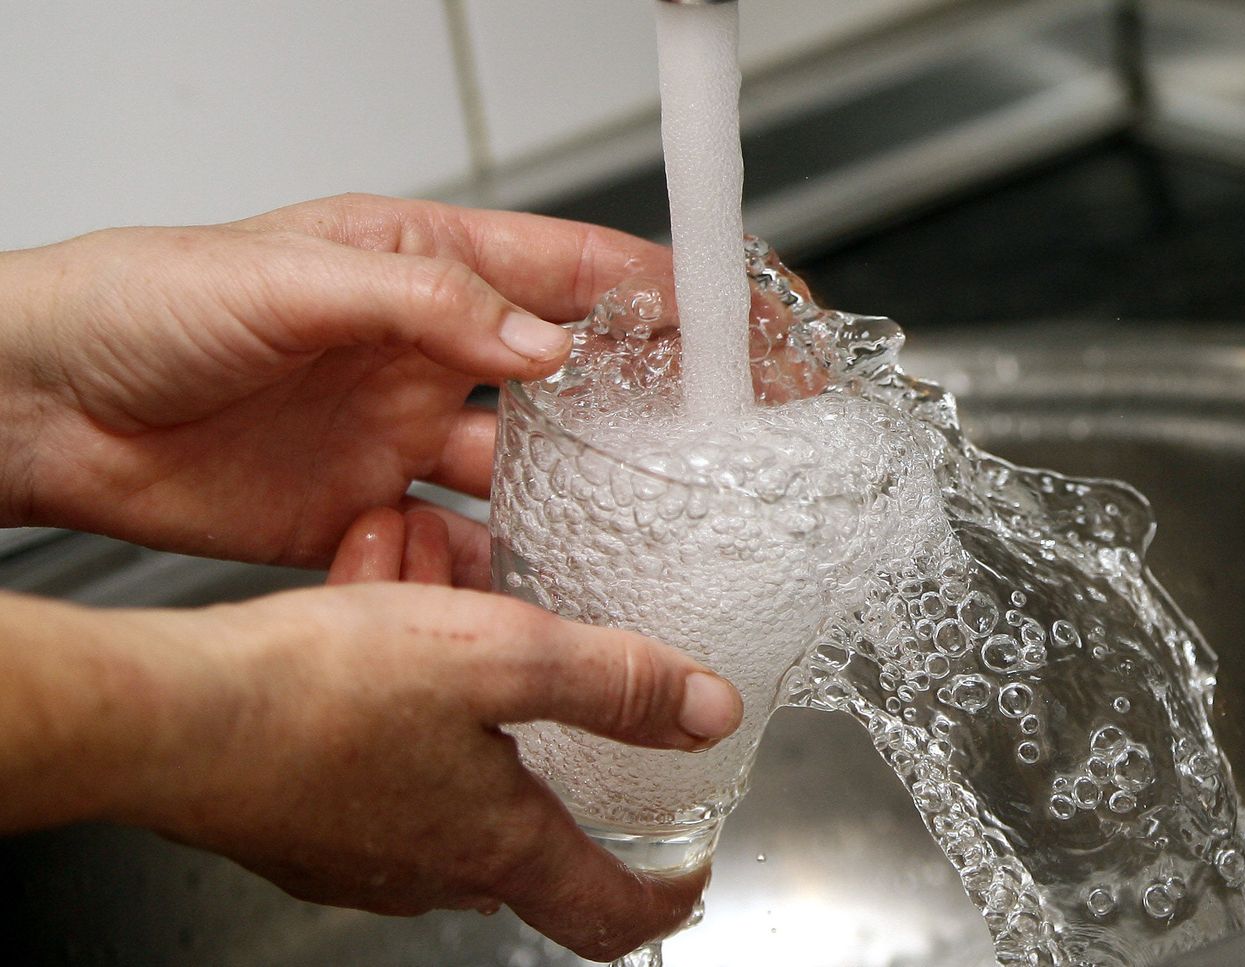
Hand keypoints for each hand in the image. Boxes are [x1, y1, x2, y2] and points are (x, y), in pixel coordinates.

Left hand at [0, 195, 669, 582]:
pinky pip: (457, 547)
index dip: (674, 298)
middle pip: (580, 380)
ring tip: (650, 531)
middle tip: (736, 442)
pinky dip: (496, 573)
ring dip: (587, 500)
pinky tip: (530, 589)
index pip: (580, 275)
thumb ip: (425, 304)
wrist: (42, 408)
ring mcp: (403, 436)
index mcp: (426, 268)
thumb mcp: (290, 277)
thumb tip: (546, 343)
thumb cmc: (143, 303)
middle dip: (661, 406)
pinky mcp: (366, 513)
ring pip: (531, 473)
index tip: (750, 329)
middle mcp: (430, 354)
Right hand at [0, 576, 741, 960]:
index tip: (688, 880)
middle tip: (572, 729)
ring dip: (472, 734)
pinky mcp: (301, 830)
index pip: (606, 911)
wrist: (166, 717)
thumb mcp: (497, 656)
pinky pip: (380, 783)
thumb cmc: (316, 692)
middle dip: (560, 777)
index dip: (662, 898)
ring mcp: (360, 859)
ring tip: (461, 654)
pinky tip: (384, 664)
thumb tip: (706, 709)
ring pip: (447, 804)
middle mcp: (430, 869)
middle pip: (527, 852)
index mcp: (495, 842)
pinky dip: (404, 729)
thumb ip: (611, 682)